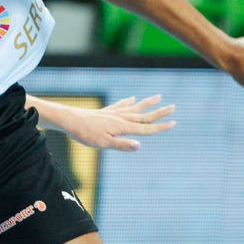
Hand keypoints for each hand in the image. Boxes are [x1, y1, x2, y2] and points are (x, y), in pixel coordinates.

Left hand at [58, 95, 176, 151]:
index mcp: (123, 127)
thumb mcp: (104, 143)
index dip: (160, 127)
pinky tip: (132, 98)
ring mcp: (113, 113)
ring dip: (147, 103)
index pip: (146, 128)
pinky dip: (128, 102)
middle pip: (144, 115)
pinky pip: (121, 105)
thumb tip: (139, 146)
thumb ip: (122, 145)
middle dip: (159, 112)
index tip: (173, 123)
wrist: (70, 120)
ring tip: (158, 97)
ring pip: (135, 108)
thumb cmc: (86, 134)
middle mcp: (121, 118)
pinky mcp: (105, 112)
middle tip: (173, 107)